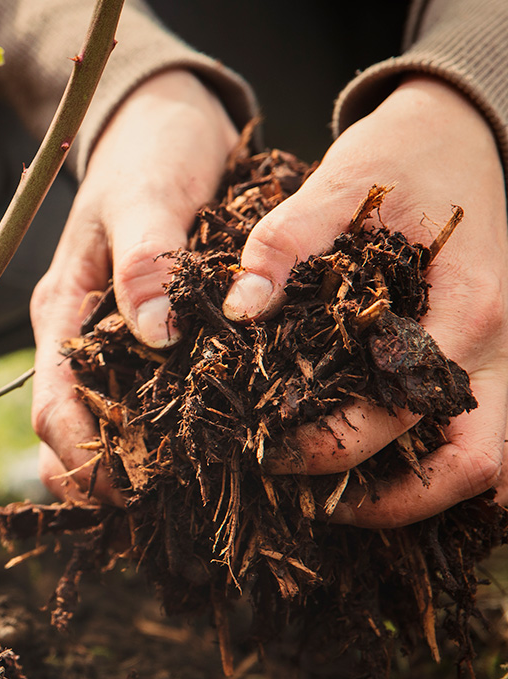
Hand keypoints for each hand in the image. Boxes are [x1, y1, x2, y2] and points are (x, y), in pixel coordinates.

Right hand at [31, 69, 238, 501]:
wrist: (164, 120)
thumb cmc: (152, 152)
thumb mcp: (149, 195)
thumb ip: (147, 260)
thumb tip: (156, 335)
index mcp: (63, 311)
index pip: (52, 405)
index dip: (80, 457)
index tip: (126, 490)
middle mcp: (79, 336)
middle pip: (68, 430)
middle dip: (99, 478)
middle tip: (155, 513)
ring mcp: (109, 339)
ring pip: (102, 424)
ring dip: (127, 466)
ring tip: (179, 500)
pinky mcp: (144, 336)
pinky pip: (141, 400)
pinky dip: (158, 435)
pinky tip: (199, 455)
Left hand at [223, 76, 507, 526]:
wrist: (462, 133)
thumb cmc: (404, 158)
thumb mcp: (341, 183)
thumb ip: (286, 241)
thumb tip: (239, 309)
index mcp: (468, 305)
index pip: (405, 408)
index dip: (335, 444)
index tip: (270, 450)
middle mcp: (504, 345)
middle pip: (477, 465)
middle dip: (394, 501)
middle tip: (315, 502)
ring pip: (495, 467)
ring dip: (430, 498)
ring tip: (346, 502)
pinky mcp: (495, 360)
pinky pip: (489, 442)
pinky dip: (444, 472)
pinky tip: (382, 475)